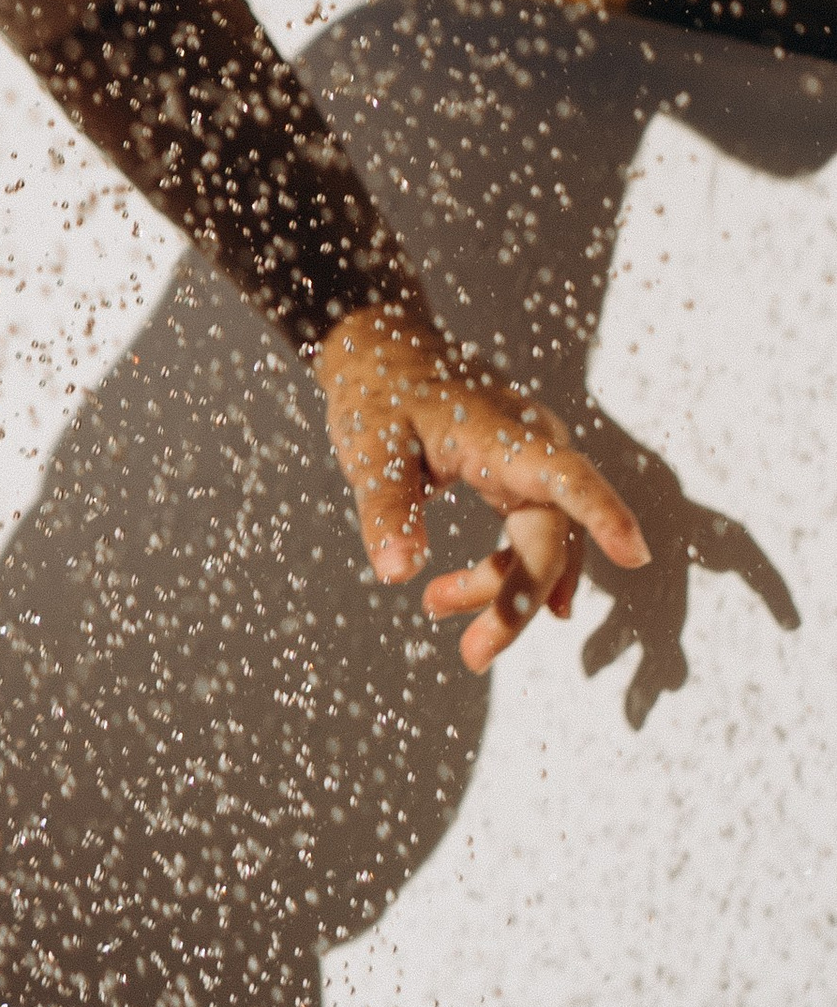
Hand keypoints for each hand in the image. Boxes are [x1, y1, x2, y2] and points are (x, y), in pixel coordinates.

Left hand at [313, 306, 648, 670]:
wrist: (384, 352)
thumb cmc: (378, 393)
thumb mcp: (370, 447)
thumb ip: (387, 508)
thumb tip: (396, 572)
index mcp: (503, 433)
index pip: (564, 475)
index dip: (602, 513)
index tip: (635, 554)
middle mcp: (533, 448)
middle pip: (547, 537)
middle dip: (516, 599)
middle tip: (473, 655)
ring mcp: (532, 464)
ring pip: (540, 544)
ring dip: (502, 588)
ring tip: (434, 604)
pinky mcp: (520, 478)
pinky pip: (530, 536)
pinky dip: (508, 572)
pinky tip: (501, 607)